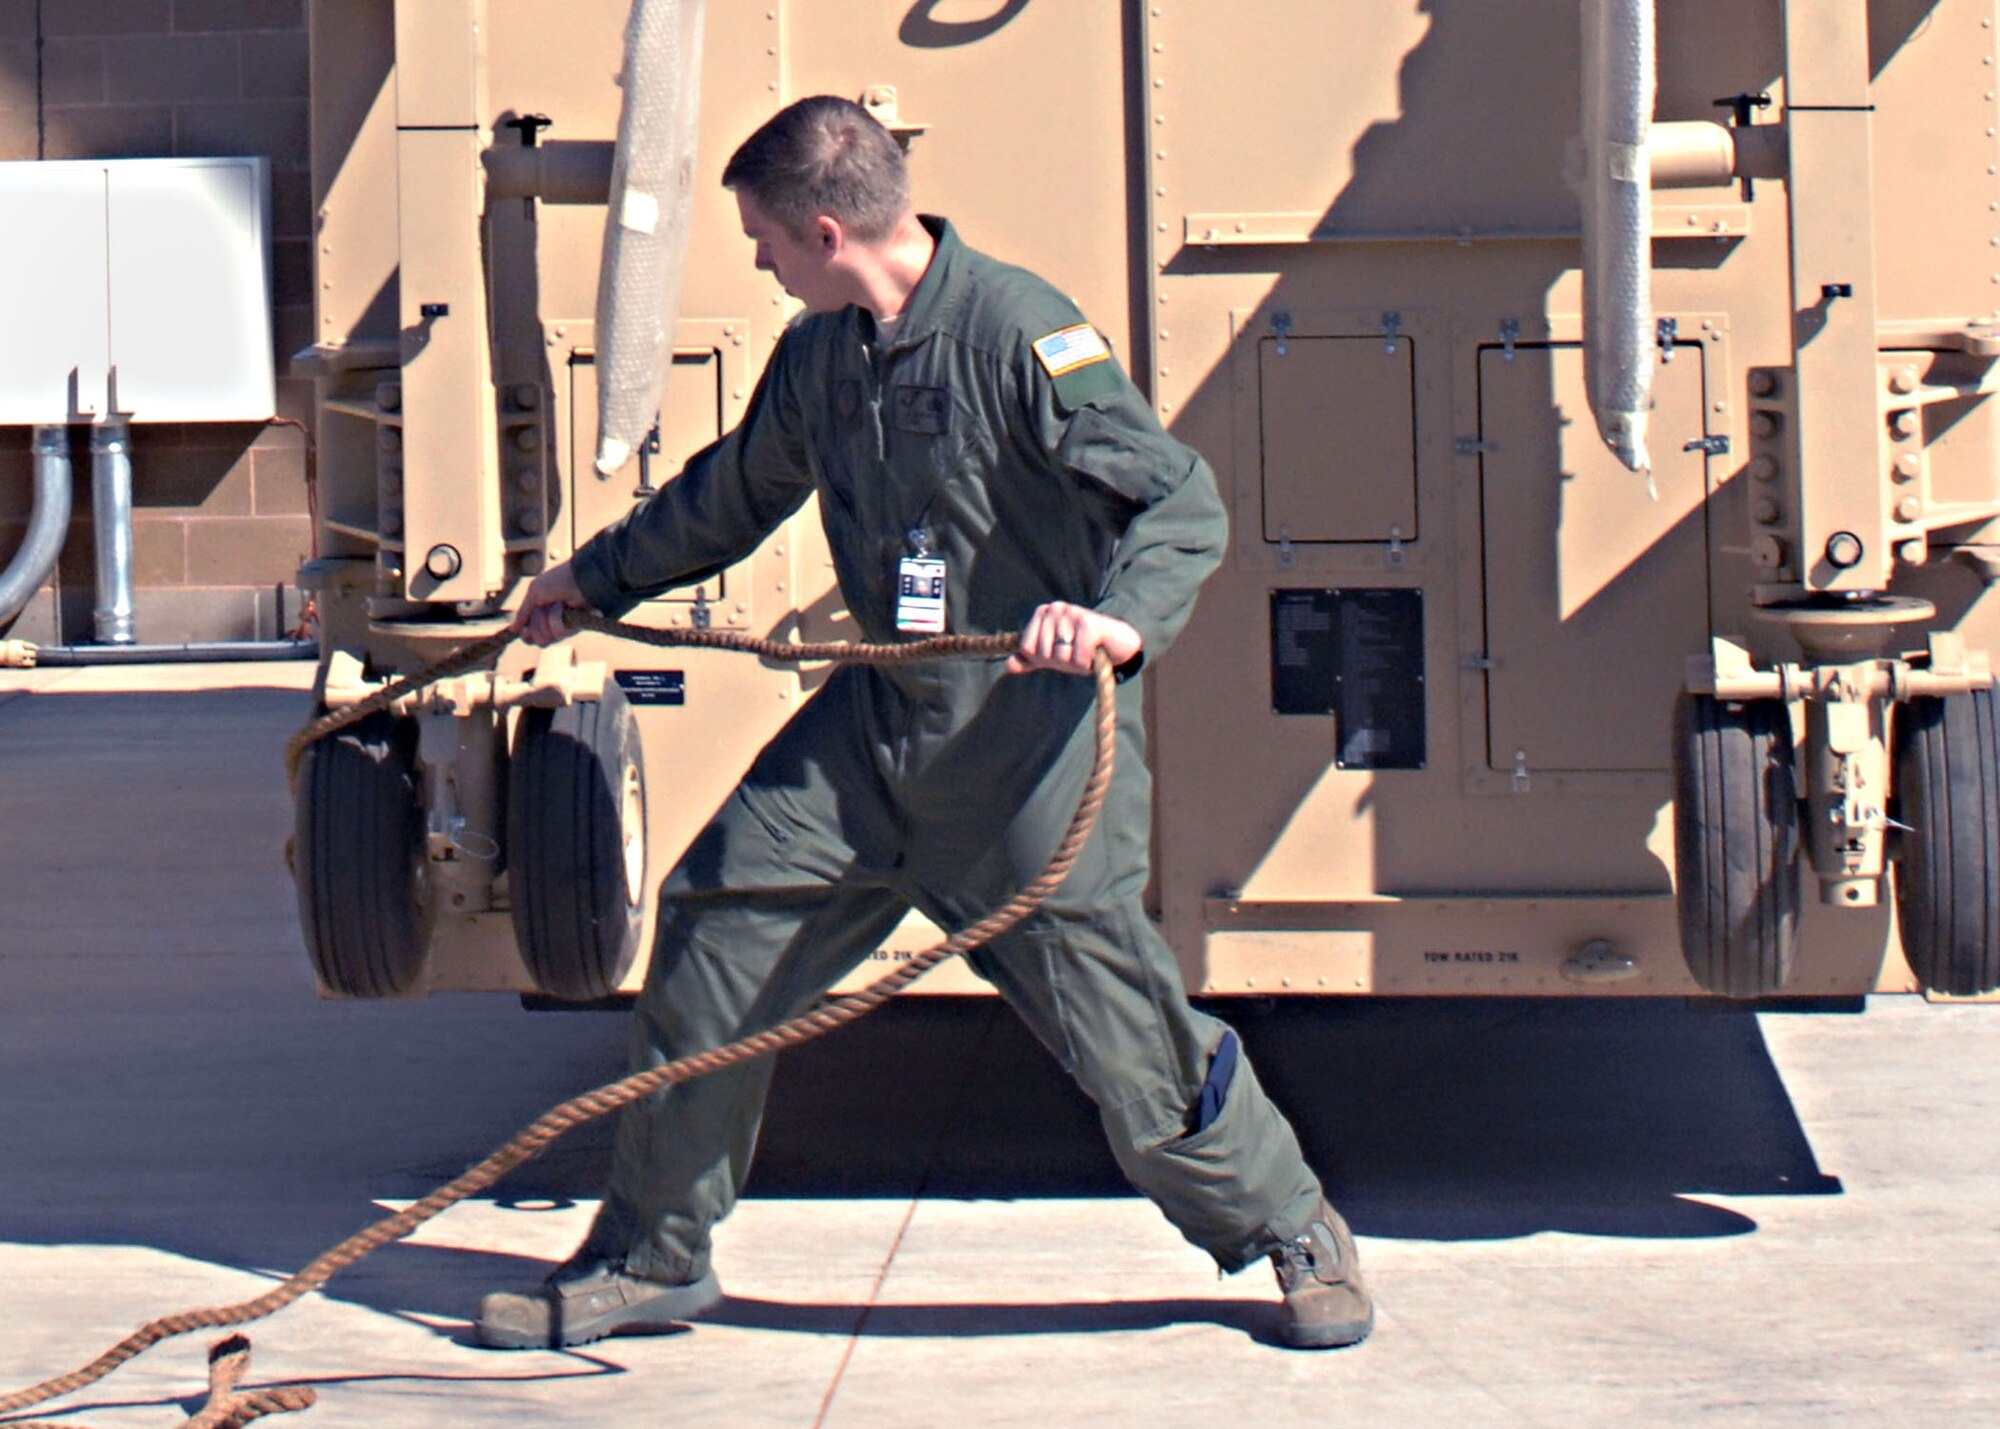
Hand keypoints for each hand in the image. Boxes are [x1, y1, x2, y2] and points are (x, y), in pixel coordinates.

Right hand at [508, 560, 590, 646]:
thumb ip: (523, 612)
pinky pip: (560, 634)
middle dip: (537, 624)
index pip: (529, 634)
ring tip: (557, 606)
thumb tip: (512, 630)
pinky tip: (565, 608)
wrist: (579, 579)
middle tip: (544, 610)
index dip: (527, 634)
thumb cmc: (557, 581)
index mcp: (538, 613)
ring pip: (547, 637)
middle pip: (537, 639)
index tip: (525, 630)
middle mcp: (550, 623)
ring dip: (548, 620)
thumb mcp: (534, 593)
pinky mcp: (573, 628)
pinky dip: (558, 620)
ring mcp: (562, 626)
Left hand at [1007, 601, 1140, 676]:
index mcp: (1042, 613)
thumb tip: (1007, 666)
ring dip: (1076, 663)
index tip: (1060, 652)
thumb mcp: (1053, 655)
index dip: (1044, 659)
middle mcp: (1055, 608)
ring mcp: (1072, 613)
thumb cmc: (1083, 649)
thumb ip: (1030, 659)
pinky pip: (1077, 657)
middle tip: (1077, 654)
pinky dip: (1086, 663)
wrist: (1118, 645)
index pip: (1027, 648)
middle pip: (1043, 653)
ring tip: (1087, 653)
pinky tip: (1095, 653)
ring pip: (1060, 656)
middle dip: (1062, 662)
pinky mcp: (1089, 623)